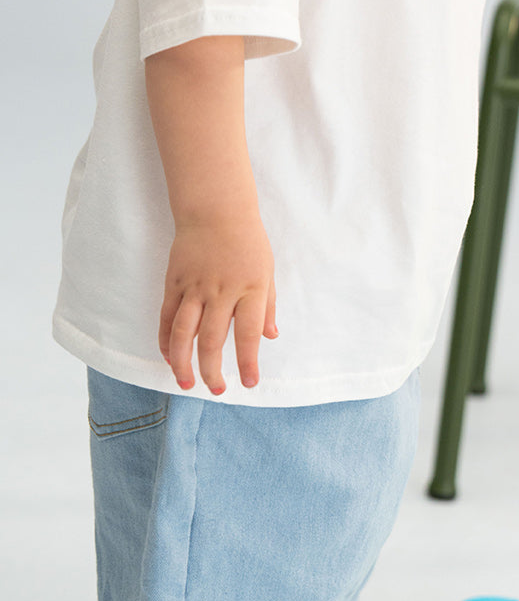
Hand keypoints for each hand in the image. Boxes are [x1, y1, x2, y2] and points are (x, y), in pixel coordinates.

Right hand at [159, 213, 277, 394]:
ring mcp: (195, 287)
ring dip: (183, 362)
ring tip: (185, 382)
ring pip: (183, 333)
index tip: (248, 383)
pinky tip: (170, 357)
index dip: (247, 362)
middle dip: (212, 371)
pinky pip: (166, 317)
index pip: (249, 334)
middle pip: (212, 340)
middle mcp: (222, 291)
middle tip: (217, 390)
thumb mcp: (267, 271)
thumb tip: (271, 337)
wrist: (216, 210)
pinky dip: (166, 341)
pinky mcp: (175, 282)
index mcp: (251, 289)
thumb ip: (268, 306)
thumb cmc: (248, 241)